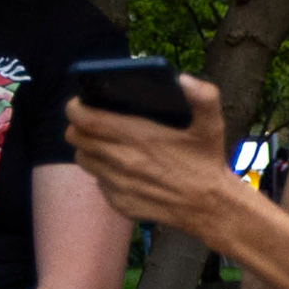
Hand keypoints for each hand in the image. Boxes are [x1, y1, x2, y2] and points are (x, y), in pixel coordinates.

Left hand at [64, 74, 240, 239]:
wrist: (212, 209)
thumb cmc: (207, 163)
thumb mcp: (212, 127)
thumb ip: (203, 98)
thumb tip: (183, 79)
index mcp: (137, 136)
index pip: (84, 118)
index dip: (76, 107)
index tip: (82, 103)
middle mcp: (121, 160)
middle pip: (76, 137)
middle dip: (80, 127)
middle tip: (94, 123)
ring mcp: (117, 183)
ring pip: (83, 159)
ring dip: (90, 150)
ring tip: (106, 146)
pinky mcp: (119, 202)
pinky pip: (99, 183)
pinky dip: (106, 174)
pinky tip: (125, 171)